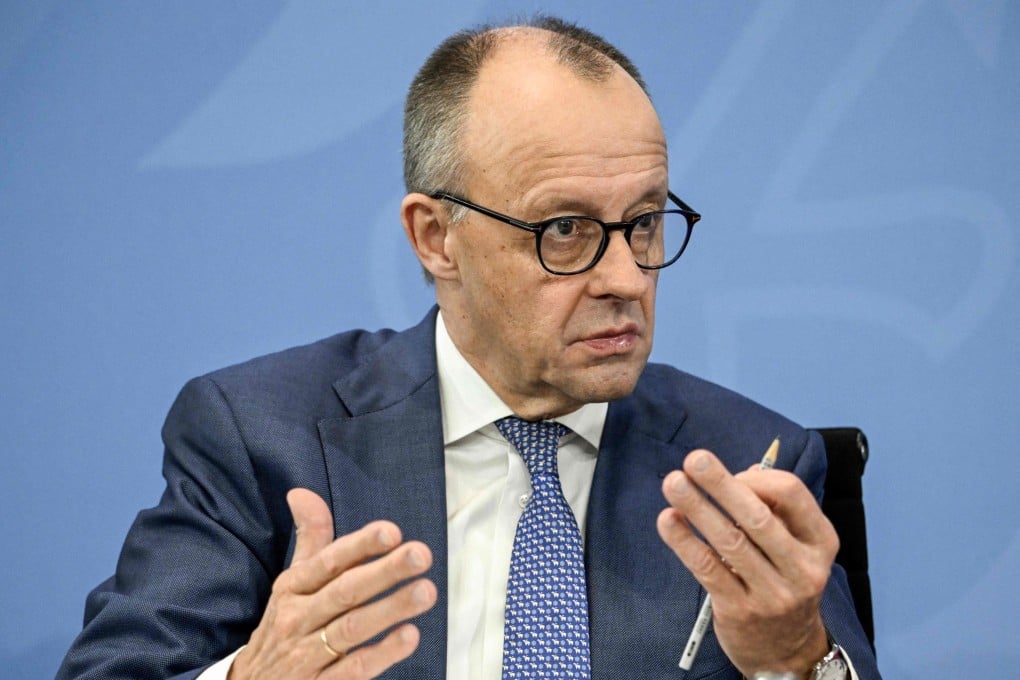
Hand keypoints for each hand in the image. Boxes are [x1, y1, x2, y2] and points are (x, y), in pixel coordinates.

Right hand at [230, 489, 436, 678]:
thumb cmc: (284, 626)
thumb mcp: (291, 583)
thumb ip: (309, 539)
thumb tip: (301, 492)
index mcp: (293, 588)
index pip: (328, 562)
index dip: (360, 545)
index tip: (392, 531)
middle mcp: (298, 619)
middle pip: (345, 592)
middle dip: (385, 572)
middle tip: (421, 554)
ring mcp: (307, 656)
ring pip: (351, 629)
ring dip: (390, 609)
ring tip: (426, 591)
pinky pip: (352, 670)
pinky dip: (381, 654)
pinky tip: (410, 636)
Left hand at [656, 449, 835, 677]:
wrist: (787, 650)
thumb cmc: (783, 580)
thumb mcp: (794, 546)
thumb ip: (772, 509)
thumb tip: (741, 470)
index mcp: (820, 541)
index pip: (792, 494)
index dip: (756, 478)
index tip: (731, 475)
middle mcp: (803, 568)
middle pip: (758, 517)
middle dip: (721, 484)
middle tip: (694, 460)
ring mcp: (773, 593)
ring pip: (730, 541)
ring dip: (697, 508)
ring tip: (673, 483)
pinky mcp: (741, 610)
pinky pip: (708, 568)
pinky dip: (684, 541)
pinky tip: (668, 520)